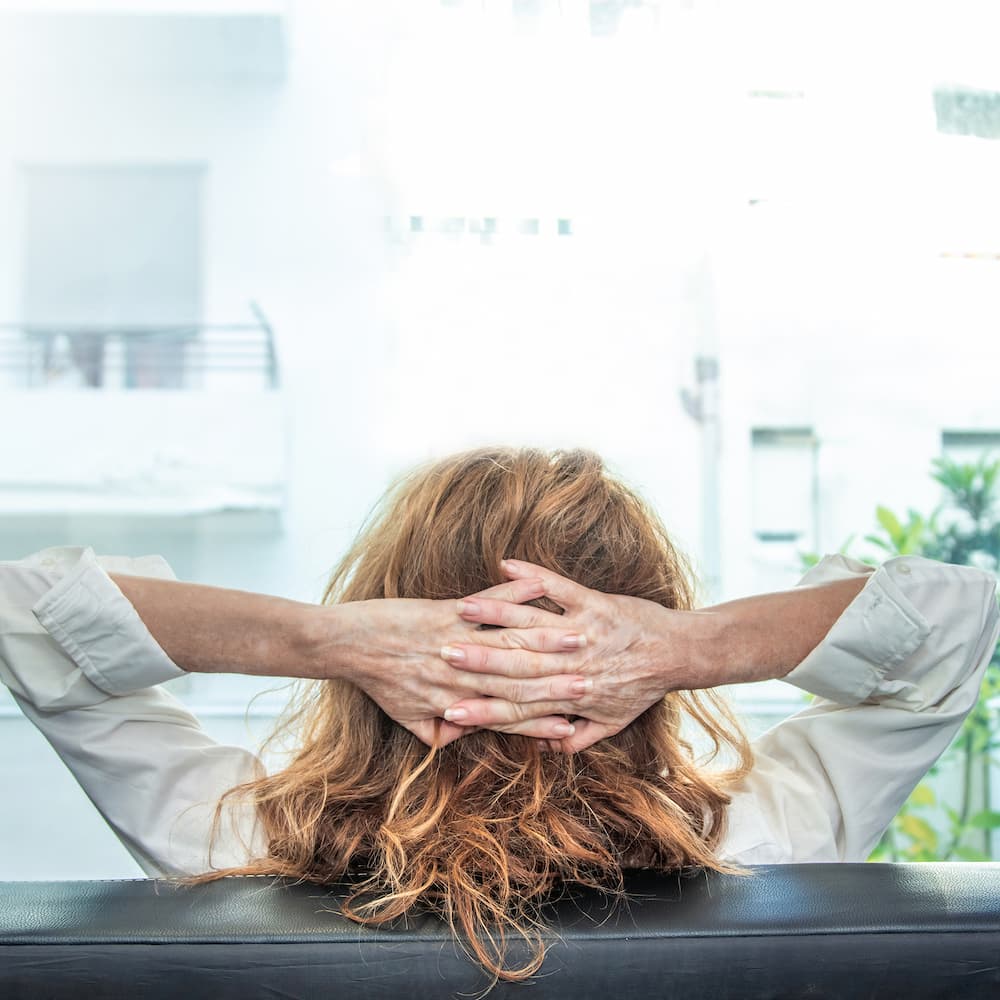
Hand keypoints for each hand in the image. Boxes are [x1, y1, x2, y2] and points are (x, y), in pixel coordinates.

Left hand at [331, 575, 591, 747]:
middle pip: (518, 680)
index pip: (507, 715)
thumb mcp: (406, 716)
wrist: (347, 644)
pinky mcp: (446, 613)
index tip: (571, 723)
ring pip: (510, 643)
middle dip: (558, 681)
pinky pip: (488, 603)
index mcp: (454, 702)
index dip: (540, 720)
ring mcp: (456, 642)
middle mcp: (460, 676)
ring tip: (580, 637)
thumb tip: (456, 740)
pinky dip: (516, 594)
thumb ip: (435, 732)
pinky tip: (544, 589)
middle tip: (592, 681)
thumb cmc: (378, 679)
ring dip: (548, 638)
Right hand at [441, 559, 720, 751]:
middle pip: (513, 665)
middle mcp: (570, 665)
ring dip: (492, 617)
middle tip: (437, 658)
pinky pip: (556, 586)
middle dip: (473, 662)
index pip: (516, 707)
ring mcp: (580, 631)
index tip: (449, 712)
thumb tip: (550, 747)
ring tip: (458, 612)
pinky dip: (530, 576)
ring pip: (528, 625)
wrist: (679, 653)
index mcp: (569, 696)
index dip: (482, 711)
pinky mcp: (592, 603)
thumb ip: (579, 735)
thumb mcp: (612, 720)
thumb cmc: (642, 686)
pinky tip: (505, 566)